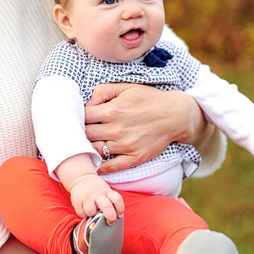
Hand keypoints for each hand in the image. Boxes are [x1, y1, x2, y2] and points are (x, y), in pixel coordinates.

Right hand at [69, 175, 123, 223]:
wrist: (81, 179)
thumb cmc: (96, 189)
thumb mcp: (105, 190)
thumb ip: (110, 201)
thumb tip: (114, 217)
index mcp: (107, 191)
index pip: (117, 199)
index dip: (120, 209)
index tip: (119, 215)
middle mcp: (97, 194)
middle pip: (107, 206)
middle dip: (110, 217)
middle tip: (110, 222)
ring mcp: (87, 197)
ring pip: (91, 212)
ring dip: (92, 216)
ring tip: (93, 212)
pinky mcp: (77, 201)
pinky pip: (82, 214)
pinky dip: (84, 215)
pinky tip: (85, 210)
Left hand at [84, 83, 205, 173]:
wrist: (176, 115)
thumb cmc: (149, 99)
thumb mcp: (126, 87)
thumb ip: (102, 91)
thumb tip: (86, 102)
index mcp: (113, 110)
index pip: (83, 116)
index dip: (78, 116)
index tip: (78, 117)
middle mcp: (117, 129)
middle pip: (85, 134)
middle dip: (80, 132)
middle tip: (79, 131)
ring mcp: (126, 145)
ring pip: (95, 150)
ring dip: (88, 147)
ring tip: (85, 144)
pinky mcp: (134, 157)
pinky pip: (111, 166)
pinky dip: (100, 167)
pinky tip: (94, 162)